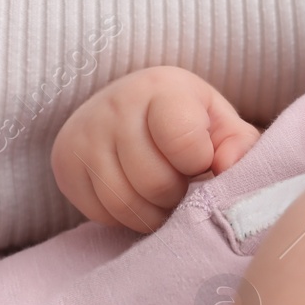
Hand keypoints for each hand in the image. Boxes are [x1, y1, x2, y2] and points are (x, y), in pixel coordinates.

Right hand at [51, 67, 259, 232]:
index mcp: (161, 88)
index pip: (182, 142)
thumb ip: (240, 145)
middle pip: (153, 183)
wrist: (128, 106)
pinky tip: (136, 197)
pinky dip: (125, 217)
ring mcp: (84, 133)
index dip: (198, 163)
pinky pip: (99, 212)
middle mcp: (115, 104)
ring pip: (124, 204)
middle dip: (177, 196)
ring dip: (152, 214)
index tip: (200, 160)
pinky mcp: (64, 162)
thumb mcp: (221, 123)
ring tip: (164, 197)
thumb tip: (230, 168)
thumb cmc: (187, 120)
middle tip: (183, 186)